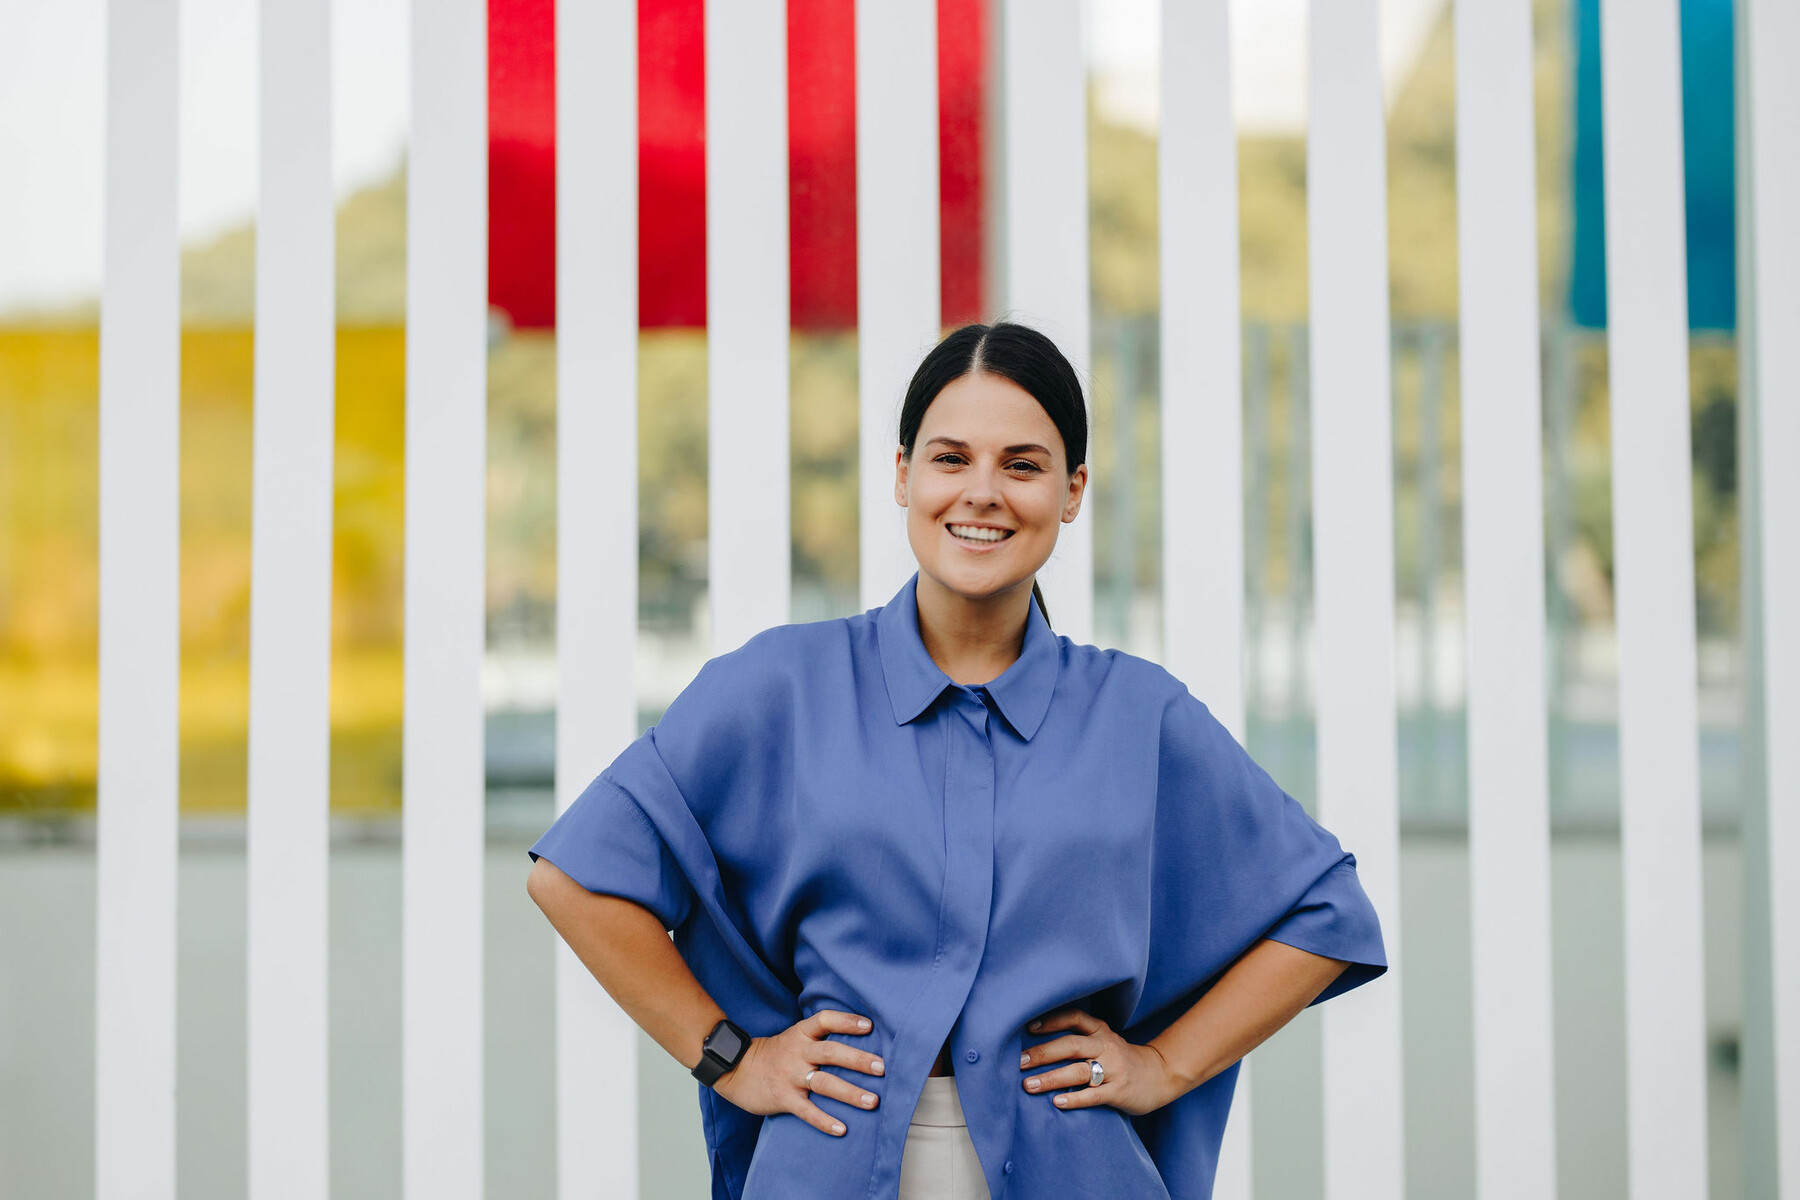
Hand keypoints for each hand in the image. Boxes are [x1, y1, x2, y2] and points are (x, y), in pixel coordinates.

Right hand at [712, 1009, 884, 1136]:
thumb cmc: (771, 1054)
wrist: (734, 1069)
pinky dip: (824, 1120)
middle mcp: (797, 1052)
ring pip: (825, 1083)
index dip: (847, 1021)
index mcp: (800, 1035)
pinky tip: (841, 1129)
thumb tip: (855, 1042)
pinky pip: (807, 1111)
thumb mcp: (792, 1038)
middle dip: (858, 1060)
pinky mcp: (783, 1098)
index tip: (869, 1026)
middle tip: (882, 1068)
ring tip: (873, 1101)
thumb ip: (818, 1039)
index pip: (825, 1020)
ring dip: (850, 1092)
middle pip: (831, 1052)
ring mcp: (790, 1076)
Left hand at [1018, 1005, 1176, 1115]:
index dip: (1052, 1021)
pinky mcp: (1119, 1091)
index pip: (1075, 1018)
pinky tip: (1057, 1103)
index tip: (1029, 1027)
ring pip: (1079, 1071)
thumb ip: (1080, 1040)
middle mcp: (1106, 1046)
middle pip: (1071, 1045)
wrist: (1161, 1075)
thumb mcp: (1104, 1041)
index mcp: (1101, 1031)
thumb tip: (1036, 1046)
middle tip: (1019, 1061)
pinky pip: (1094, 1095)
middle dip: (1043, 1053)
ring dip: (1052, 1078)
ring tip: (1028, 1085)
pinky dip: (1075, 1099)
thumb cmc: (1121, 1059)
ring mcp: (1114, 1068)